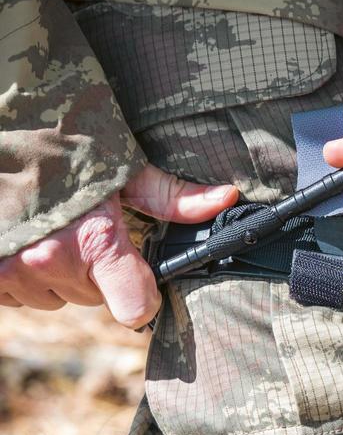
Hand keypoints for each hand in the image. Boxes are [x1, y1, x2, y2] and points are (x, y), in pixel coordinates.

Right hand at [0, 164, 237, 327]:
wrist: (0, 125)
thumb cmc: (65, 141)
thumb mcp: (122, 166)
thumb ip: (172, 195)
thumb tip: (228, 198)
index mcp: (94, 240)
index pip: (134, 309)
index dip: (142, 296)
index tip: (140, 281)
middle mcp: (50, 263)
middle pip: (94, 299)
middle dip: (94, 272)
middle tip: (84, 229)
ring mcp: (11, 272)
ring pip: (55, 297)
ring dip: (57, 274)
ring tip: (51, 227)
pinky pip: (17, 296)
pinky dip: (22, 274)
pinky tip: (24, 237)